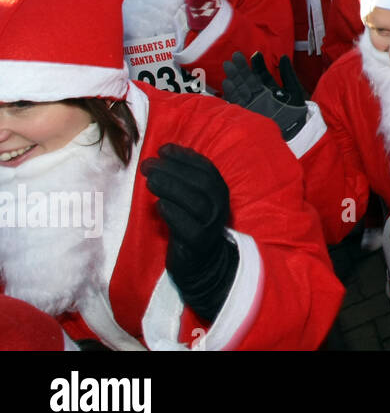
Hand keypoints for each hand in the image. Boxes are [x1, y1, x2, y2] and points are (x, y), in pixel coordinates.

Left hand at [140, 143, 237, 323]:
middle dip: (174, 170)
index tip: (163, 149)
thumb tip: (161, 156)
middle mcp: (219, 206)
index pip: (205, 168)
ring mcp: (211, 225)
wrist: (203, 264)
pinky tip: (159, 205)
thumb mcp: (193, 200)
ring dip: (172, 188)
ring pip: (195, 202)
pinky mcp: (199, 243)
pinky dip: (173, 213)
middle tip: (148, 164)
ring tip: (150, 180)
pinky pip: (187, 227)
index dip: (185, 157)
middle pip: (200, 183)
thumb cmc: (191, 225)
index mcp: (219, 191)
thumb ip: (184, 180)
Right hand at [220, 51, 307, 139]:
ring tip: (228, 65)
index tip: (255, 54)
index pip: (262, 74)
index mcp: (271, 89)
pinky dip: (231, 92)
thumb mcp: (294, 90)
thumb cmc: (296, 112)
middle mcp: (259, 95)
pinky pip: (237, 101)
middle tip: (235, 55)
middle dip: (241, 68)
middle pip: (248, 79)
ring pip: (240, 87)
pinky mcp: (246, 112)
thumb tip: (283, 56)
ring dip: (234, 77)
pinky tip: (227, 82)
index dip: (258, 64)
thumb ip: (288, 74)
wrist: (292, 132)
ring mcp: (252, 103)